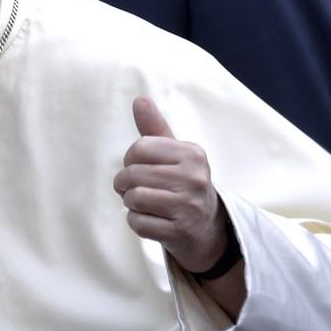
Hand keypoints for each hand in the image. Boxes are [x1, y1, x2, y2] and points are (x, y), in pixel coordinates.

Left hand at [114, 96, 225, 272]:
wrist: (206, 226)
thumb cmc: (182, 183)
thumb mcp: (174, 154)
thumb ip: (155, 128)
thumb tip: (140, 99)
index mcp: (193, 154)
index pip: (140, 148)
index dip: (129, 159)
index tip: (136, 167)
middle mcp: (194, 178)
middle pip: (133, 174)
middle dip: (124, 183)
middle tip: (131, 189)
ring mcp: (189, 207)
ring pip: (134, 199)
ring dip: (130, 203)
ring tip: (142, 204)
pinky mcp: (180, 231)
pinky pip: (138, 223)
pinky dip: (136, 222)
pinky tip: (149, 219)